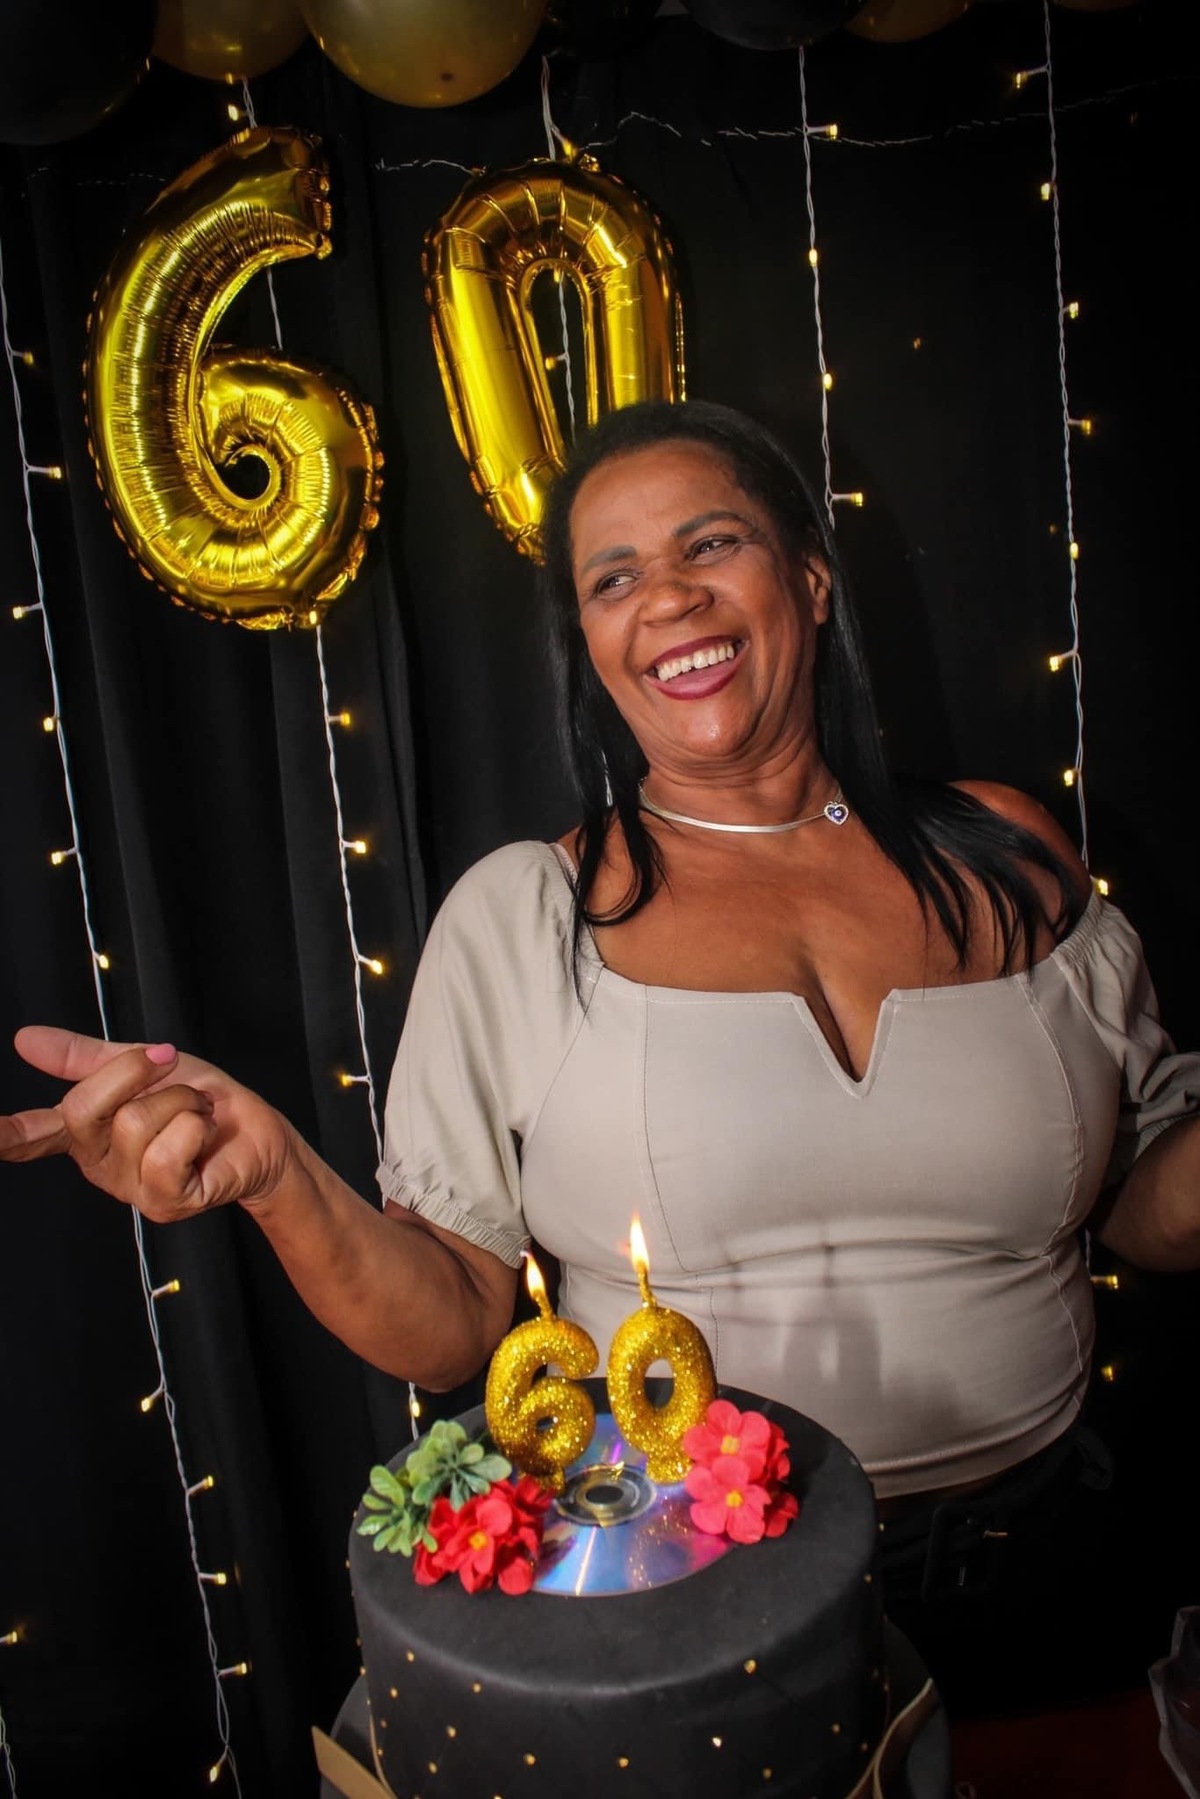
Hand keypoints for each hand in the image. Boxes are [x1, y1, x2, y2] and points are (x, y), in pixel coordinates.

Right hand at [2, 1026, 293, 1223]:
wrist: (255, 1130)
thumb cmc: (199, 1099)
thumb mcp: (141, 1064)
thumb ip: (84, 1057)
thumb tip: (25, 1038)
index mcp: (85, 1132)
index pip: (31, 1137)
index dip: (5, 1136)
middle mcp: (99, 1163)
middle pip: (86, 1109)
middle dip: (137, 1073)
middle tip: (170, 1070)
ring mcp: (130, 1188)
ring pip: (135, 1124)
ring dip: (180, 1101)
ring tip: (195, 1112)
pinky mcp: (164, 1203)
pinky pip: (169, 1151)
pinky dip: (195, 1126)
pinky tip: (203, 1135)